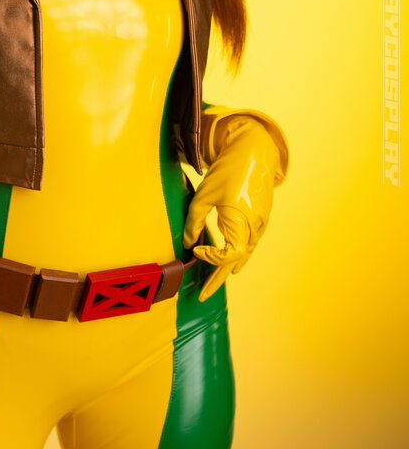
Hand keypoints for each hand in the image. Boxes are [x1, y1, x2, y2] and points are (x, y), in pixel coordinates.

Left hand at [183, 112, 284, 301]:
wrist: (255, 152)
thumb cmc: (229, 171)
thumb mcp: (205, 194)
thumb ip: (195, 221)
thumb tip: (189, 244)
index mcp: (243, 222)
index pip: (229, 255)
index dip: (211, 257)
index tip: (195, 250)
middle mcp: (255, 227)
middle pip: (237, 262)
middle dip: (218, 279)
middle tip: (202, 296)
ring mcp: (260, 224)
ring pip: (244, 254)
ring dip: (227, 269)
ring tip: (212, 283)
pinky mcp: (259, 219)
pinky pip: (248, 244)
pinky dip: (236, 255)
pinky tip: (230, 264)